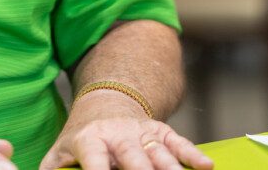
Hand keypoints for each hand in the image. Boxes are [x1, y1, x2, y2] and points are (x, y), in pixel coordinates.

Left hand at [40, 90, 212, 169]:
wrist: (108, 103)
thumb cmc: (81, 138)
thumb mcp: (61, 150)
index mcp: (90, 140)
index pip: (95, 161)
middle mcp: (118, 135)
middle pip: (134, 159)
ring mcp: (142, 132)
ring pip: (159, 153)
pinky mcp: (161, 131)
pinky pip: (179, 142)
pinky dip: (193, 154)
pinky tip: (206, 167)